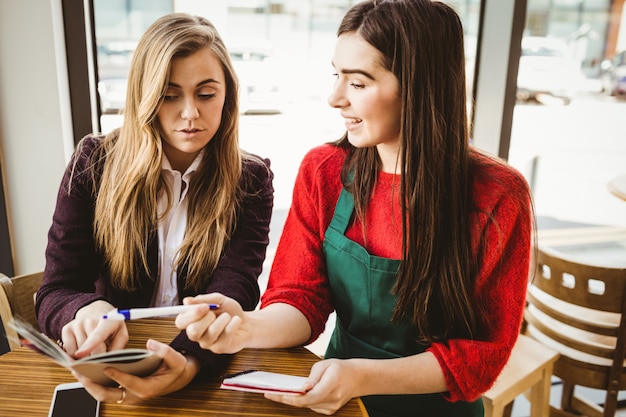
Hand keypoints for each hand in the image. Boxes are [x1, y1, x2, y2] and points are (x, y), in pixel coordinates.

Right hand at [61, 300, 127, 356]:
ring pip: (76, 352)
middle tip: (100, 361)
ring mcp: (76, 324)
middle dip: (93, 360)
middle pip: (87, 349)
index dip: (90, 345)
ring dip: (84, 358)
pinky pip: (68, 351)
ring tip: (93, 350)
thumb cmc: (111, 326)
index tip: (81, 354)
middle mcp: (89, 320)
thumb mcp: (121, 333)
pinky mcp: (66, 329)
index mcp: (106, 321)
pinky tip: (83, 349)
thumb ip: (117, 347)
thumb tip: (106, 361)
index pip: (98, 334)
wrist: (96, 311)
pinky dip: (74, 356)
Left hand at [73, 339, 200, 403]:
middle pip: (107, 395)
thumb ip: (165, 352)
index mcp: (147, 388)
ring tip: (76, 370)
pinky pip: (103, 390)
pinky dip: (92, 382)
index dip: (116, 375)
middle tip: (80, 372)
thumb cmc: (174, 370)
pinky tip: (84, 370)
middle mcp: (133, 396)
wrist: (176, 378)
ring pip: (101, 395)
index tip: (105, 365)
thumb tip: (150, 343)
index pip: (128, 383)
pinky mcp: (121, 392)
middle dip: (91, 384)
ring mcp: (125, 395)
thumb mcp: (176, 360)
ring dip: (88, 384)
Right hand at [175, 293, 249, 353]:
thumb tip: (186, 300)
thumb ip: (203, 300)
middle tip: (214, 312)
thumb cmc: (229, 311)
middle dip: (206, 319)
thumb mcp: (218, 300)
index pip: (181, 322)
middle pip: (192, 331)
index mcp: (192, 321)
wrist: (246, 322)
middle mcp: (196, 335)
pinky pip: (225, 335)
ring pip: (211, 333)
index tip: (205, 306)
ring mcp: (207, 343)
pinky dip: (233, 324)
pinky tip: (236, 322)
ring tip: (228, 316)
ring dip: (222, 320)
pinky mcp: (219, 348)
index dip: (191, 314)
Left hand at [264, 359, 357, 414]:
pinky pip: (312, 406)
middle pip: (304, 403)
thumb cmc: (341, 368)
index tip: (275, 394)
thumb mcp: (326, 364)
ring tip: (277, 393)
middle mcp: (332, 399)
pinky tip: (294, 394)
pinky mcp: (329, 410)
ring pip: (307, 405)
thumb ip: (313, 377)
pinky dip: (303, 400)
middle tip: (269, 393)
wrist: (359, 378)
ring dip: (293, 400)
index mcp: (331, 385)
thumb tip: (302, 388)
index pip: (308, 397)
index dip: (290, 398)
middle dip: (286, 399)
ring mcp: (331, 407)